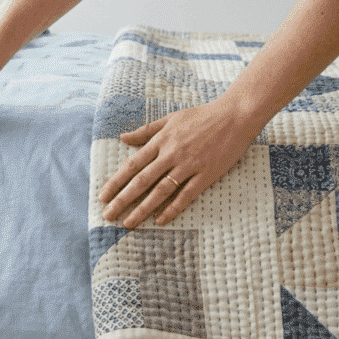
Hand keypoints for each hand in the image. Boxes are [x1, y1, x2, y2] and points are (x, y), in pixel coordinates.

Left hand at [97, 98, 264, 228]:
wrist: (236, 115)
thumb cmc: (202, 116)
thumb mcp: (170, 119)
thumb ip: (146, 131)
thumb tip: (123, 138)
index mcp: (161, 141)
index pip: (132, 165)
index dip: (116, 181)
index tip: (103, 196)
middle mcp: (171, 154)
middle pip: (142, 181)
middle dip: (122, 199)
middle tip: (108, 215)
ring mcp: (189, 166)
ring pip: (160, 191)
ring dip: (143, 209)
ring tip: (129, 223)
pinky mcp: (206, 174)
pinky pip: (186, 195)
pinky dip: (173, 208)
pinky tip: (160, 220)